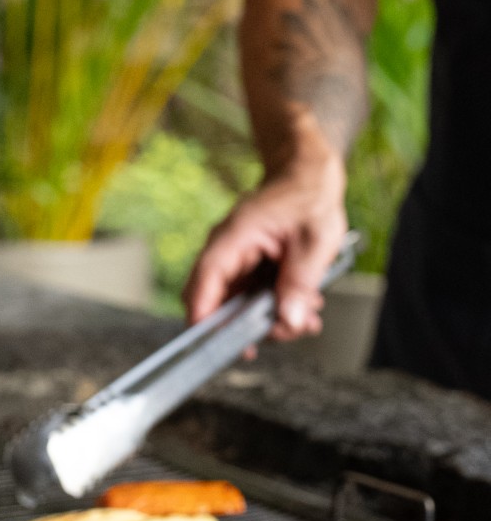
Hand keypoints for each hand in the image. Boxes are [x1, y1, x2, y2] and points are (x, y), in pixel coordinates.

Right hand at [183, 153, 347, 340]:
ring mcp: (236, 260)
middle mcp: (227, 250)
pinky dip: (275, 307)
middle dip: (248, 326)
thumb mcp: (315, 243)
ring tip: (306, 318)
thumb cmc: (309, 198)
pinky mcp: (248, 267)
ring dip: (268, 319)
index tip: (214, 343)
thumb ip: (300, 283)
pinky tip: (303, 308)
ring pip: (237, 304)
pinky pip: (252, 297)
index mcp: (235, 237)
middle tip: (284, 331)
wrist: (308, 177)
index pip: (206, 279)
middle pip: (218, 300)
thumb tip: (289, 319)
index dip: (204, 314)